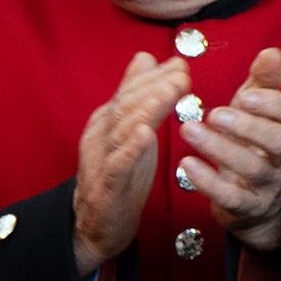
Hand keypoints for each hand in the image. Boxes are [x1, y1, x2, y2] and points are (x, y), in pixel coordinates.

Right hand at [74, 52, 190, 275]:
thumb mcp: (131, 129)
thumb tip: (147, 57)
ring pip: (123, 130)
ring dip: (148, 108)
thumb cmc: (122, 172)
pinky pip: (118, 165)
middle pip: (126, 106)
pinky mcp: (107, 186)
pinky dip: (131, 148)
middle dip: (155, 87)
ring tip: (171, 92)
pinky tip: (147, 134)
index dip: (154, 77)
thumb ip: (137, 95)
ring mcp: (101, 159)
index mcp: (108, 120)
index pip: (130, 92)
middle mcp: (101, 135)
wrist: (97, 224)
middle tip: (182, 73)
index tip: (181, 63)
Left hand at [178, 48, 280, 252]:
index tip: (245, 94)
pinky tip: (187, 164)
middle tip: (215, 114)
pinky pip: (232, 197)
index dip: (275, 105)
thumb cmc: (252, 144)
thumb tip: (271, 52)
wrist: (253, 200)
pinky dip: (209, 182)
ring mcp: (268, 184)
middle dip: (249, 126)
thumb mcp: (258, 111)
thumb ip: (265, 83)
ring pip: (253, 168)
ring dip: (220, 149)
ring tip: (190, 131)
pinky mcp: (247, 207)